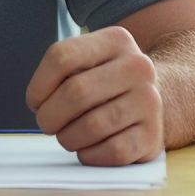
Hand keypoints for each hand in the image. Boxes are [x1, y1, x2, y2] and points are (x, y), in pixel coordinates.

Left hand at [25, 27, 163, 165]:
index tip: (36, 100)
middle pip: (76, 92)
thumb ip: (62, 71)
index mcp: (116, 40)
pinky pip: (111, 151)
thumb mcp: (90, 60)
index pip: (62, 57)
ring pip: (92, 126)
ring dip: (68, 138)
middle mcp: (138, 67)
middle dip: (50, 116)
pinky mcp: (152, 136)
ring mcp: (149, 101)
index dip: (38, 85)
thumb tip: (40, 103)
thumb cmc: (108, 83)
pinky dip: (90, 155)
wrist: (158, 99)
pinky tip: (89, 148)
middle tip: (47, 123)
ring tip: (69, 135)